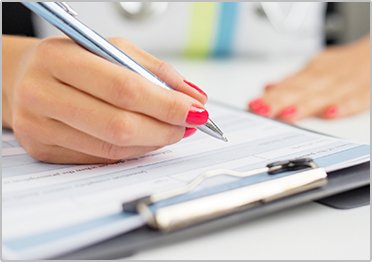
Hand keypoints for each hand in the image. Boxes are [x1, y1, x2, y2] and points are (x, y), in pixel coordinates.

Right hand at [2, 36, 207, 163]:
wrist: (24, 76)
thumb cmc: (71, 59)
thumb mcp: (112, 48)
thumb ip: (155, 72)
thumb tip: (194, 97)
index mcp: (59, 59)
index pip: (124, 88)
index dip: (165, 104)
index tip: (195, 109)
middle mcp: (42, 94)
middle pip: (119, 125)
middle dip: (165, 128)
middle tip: (189, 123)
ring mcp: (39, 127)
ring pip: (113, 147)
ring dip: (153, 142)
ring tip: (172, 130)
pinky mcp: (44, 150)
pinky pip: (101, 158)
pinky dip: (133, 151)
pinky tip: (146, 139)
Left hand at [248, 35, 369, 121]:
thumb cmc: (343, 65)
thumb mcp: (316, 69)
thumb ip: (293, 82)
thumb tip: (268, 88)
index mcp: (313, 72)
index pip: (288, 86)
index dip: (270, 97)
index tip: (252, 105)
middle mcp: (327, 77)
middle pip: (301, 91)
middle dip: (279, 101)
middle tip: (261, 110)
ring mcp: (346, 84)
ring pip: (323, 96)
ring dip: (305, 105)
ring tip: (286, 114)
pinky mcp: (365, 92)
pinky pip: (356, 100)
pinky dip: (344, 106)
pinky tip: (330, 113)